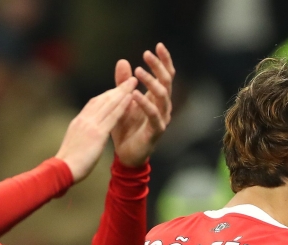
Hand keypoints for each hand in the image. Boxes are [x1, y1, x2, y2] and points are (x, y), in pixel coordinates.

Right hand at [56, 77, 137, 182]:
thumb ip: (80, 136)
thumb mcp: (73, 144)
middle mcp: (84, 119)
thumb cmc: (67, 164)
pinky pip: (112, 116)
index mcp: (78, 122)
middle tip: (129, 79)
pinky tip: (131, 98)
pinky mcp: (97, 133)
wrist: (62, 170)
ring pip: (108, 103)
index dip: (107, 95)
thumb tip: (84, 136)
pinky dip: (122, 105)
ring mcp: (90, 125)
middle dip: (117, 88)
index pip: (94, 103)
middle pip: (102, 99)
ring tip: (134, 82)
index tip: (117, 89)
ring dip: (122, 91)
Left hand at [111, 43, 174, 167]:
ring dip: (151, 82)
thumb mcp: (120, 102)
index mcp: (156, 98)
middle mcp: (163, 106)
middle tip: (146, 54)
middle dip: (158, 66)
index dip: (164, 60)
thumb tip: (122, 61)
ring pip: (162, 96)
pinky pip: (153, 115)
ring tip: (138, 72)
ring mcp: (161, 118)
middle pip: (167, 81)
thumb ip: (122, 83)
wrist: (125, 155)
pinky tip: (134, 95)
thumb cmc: (125, 128)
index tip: (157, 45)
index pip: (166, 75)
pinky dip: (144, 103)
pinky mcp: (156, 131)